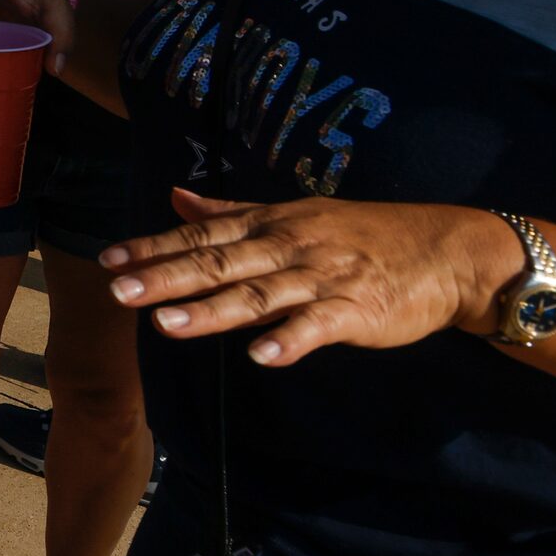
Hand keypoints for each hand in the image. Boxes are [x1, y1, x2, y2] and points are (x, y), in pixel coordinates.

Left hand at [103, 189, 522, 367]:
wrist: (446, 250)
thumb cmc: (362, 235)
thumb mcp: (292, 214)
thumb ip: (230, 213)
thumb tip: (174, 198)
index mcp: (270, 225)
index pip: (201, 235)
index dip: (154, 247)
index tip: (108, 261)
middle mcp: (289, 246)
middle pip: (218, 262)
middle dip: (166, 277)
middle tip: (118, 291)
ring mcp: (322, 277)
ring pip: (258, 294)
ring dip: (212, 310)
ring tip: (166, 325)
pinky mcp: (357, 308)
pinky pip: (318, 325)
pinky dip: (290, 339)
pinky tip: (262, 357)